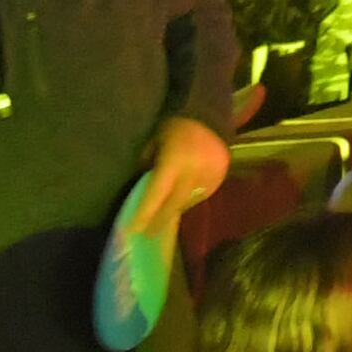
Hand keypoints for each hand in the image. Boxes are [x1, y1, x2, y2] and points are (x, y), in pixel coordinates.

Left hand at [134, 112, 233, 227]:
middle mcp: (193, 174)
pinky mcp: (219, 179)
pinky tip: (181, 197)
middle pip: (173, 206)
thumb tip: (142, 186)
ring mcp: (209, 178)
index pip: (156, 195)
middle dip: (159, 221)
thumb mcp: (153, 142)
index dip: (144, 214)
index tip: (133, 230)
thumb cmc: (175, 127)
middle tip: (147, 234)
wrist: (210, 117)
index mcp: (174, 163)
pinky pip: (201, 196)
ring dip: (175, 209)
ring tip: (164, 215)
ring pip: (188, 203)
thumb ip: (147, 165)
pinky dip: (189, 199)